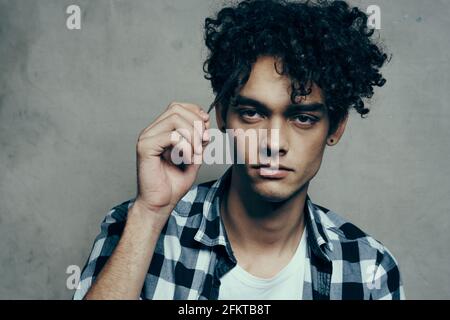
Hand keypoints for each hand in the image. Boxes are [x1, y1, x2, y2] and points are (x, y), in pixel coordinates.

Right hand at [133, 102, 210, 223]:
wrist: (160, 204)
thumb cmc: (173, 184)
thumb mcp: (194, 158)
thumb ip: (199, 141)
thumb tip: (205, 124)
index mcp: (160, 131)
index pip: (177, 107)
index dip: (195, 112)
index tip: (206, 127)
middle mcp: (151, 131)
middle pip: (177, 109)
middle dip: (196, 124)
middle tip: (203, 144)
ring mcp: (146, 138)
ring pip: (175, 119)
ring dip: (192, 136)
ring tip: (194, 154)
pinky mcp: (145, 148)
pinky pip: (171, 136)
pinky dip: (185, 147)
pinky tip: (186, 159)